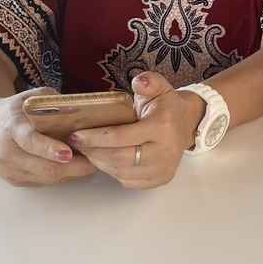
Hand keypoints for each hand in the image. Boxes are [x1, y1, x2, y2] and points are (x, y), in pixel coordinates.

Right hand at [0, 87, 96, 186]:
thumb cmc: (14, 110)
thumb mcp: (31, 97)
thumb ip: (55, 101)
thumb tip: (84, 109)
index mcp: (12, 128)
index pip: (30, 141)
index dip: (49, 148)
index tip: (68, 153)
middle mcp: (8, 153)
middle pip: (44, 166)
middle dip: (75, 166)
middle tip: (98, 159)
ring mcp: (10, 170)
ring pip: (48, 177)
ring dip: (74, 173)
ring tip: (94, 162)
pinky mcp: (15, 180)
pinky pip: (44, 182)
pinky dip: (64, 176)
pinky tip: (77, 167)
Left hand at [68, 73, 200, 189]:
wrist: (185, 123)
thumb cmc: (165, 105)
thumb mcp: (158, 86)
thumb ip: (148, 81)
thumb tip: (139, 81)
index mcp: (162, 126)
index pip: (120, 137)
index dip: (94, 137)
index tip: (76, 134)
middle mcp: (165, 150)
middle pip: (118, 158)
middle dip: (92, 151)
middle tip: (78, 143)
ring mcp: (164, 167)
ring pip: (121, 172)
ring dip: (100, 163)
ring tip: (90, 151)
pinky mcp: (161, 179)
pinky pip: (129, 182)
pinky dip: (113, 172)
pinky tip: (106, 160)